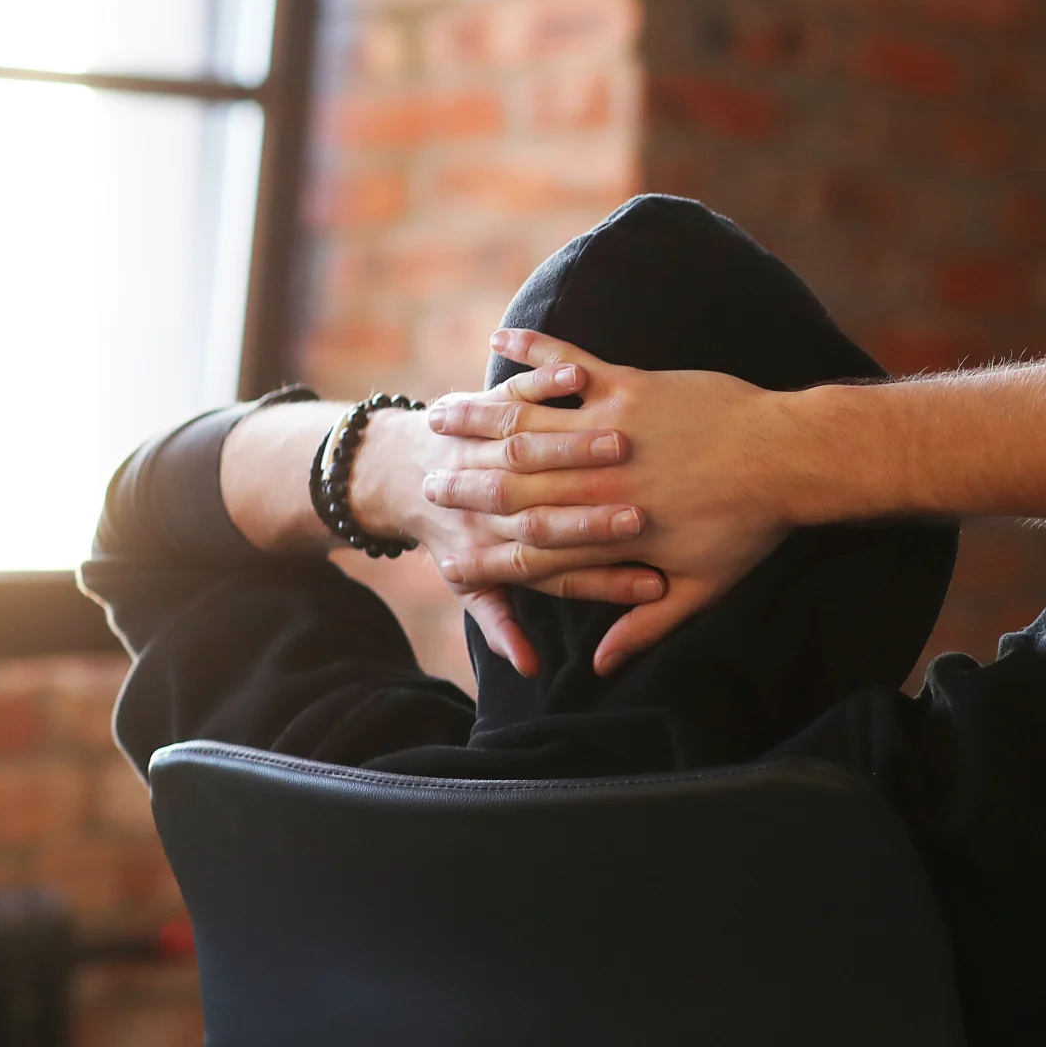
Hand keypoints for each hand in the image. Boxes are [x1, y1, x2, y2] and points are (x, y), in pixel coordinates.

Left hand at [348, 361, 663, 676]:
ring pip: (528, 447)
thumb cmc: (450, 535)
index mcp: (497, 548)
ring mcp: (488, 449)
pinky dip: (541, 378)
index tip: (653, 584)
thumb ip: (500, 624)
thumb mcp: (469, 587)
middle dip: (596, 515)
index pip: (558, 572)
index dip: (605, 581)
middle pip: (548, 510)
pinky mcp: (489, 407)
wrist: (393, 472)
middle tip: (642, 516)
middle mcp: (493, 500)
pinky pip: (516, 393)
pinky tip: (577, 376)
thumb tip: (529, 670)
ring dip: (575, 445)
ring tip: (620, 443)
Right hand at [422, 330, 803, 674]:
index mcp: (611, 526)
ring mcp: (611, 425)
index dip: (490, 547)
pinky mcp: (631, 383)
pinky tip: (499, 339)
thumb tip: (602, 666)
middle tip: (422, 478)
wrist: (792, 458)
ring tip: (438, 414)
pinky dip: (533, 349)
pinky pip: (570, 361)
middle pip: (514, 481)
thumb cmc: (751, 525)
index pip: (536, 542)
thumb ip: (648, 623)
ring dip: (478, 415)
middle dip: (464, 480)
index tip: (451, 551)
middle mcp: (599, 477)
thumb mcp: (704, 586)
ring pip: (529, 422)